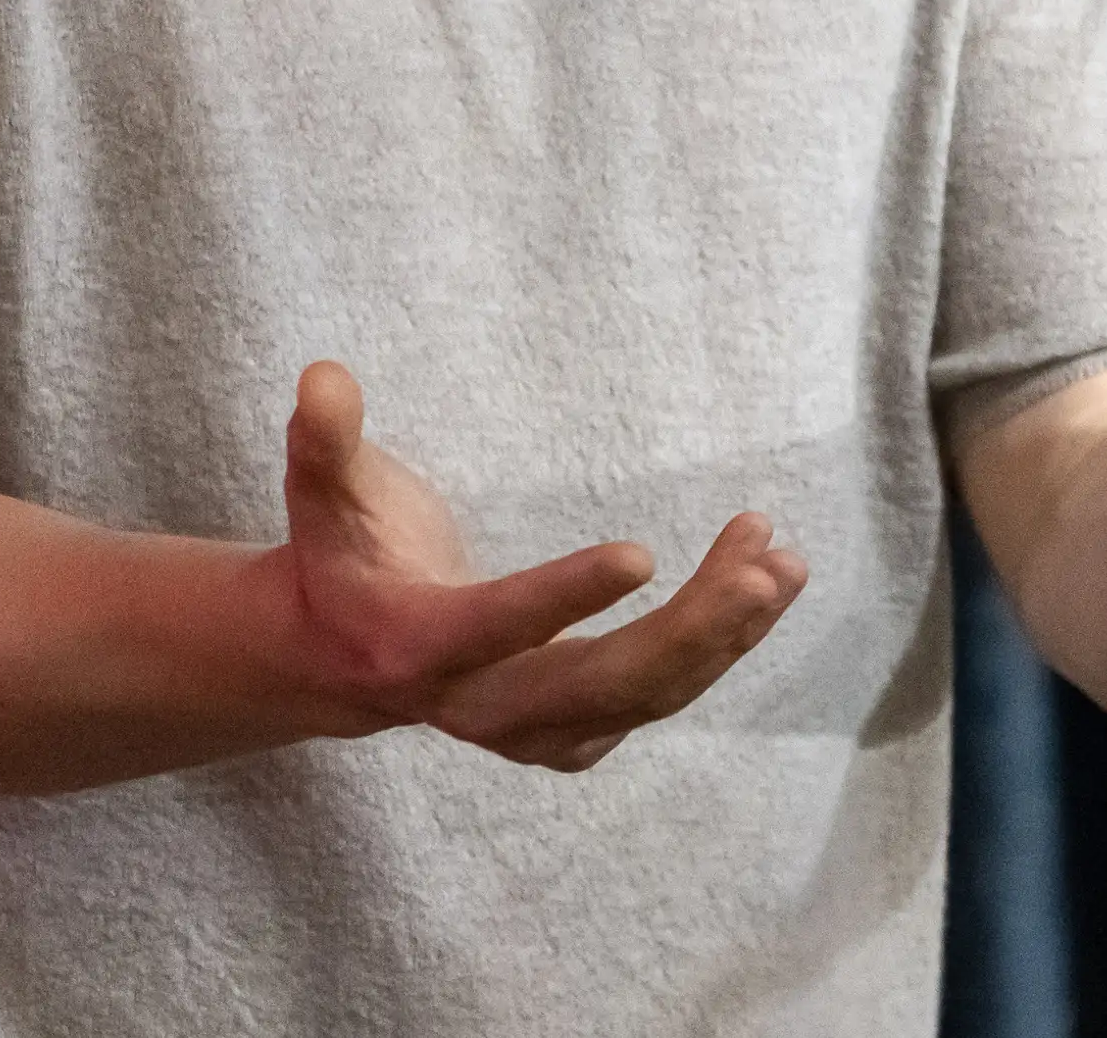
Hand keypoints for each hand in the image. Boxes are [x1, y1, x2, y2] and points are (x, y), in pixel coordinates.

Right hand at [269, 362, 808, 771]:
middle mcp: (477, 705)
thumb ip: (324, 438)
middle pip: (595, 684)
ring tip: (783, 562)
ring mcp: (528, 731)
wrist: (338, 657)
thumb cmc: (342, 550)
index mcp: (416, 644)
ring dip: (721, 634)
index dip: (564, 598)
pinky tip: (765, 589)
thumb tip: (324, 374)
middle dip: (686, 629)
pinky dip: (716, 649)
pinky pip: (655, 698)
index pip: (496, 627)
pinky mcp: (569, 733)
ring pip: (641, 697)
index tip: (642, 554)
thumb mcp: (323, 492)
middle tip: (759, 562)